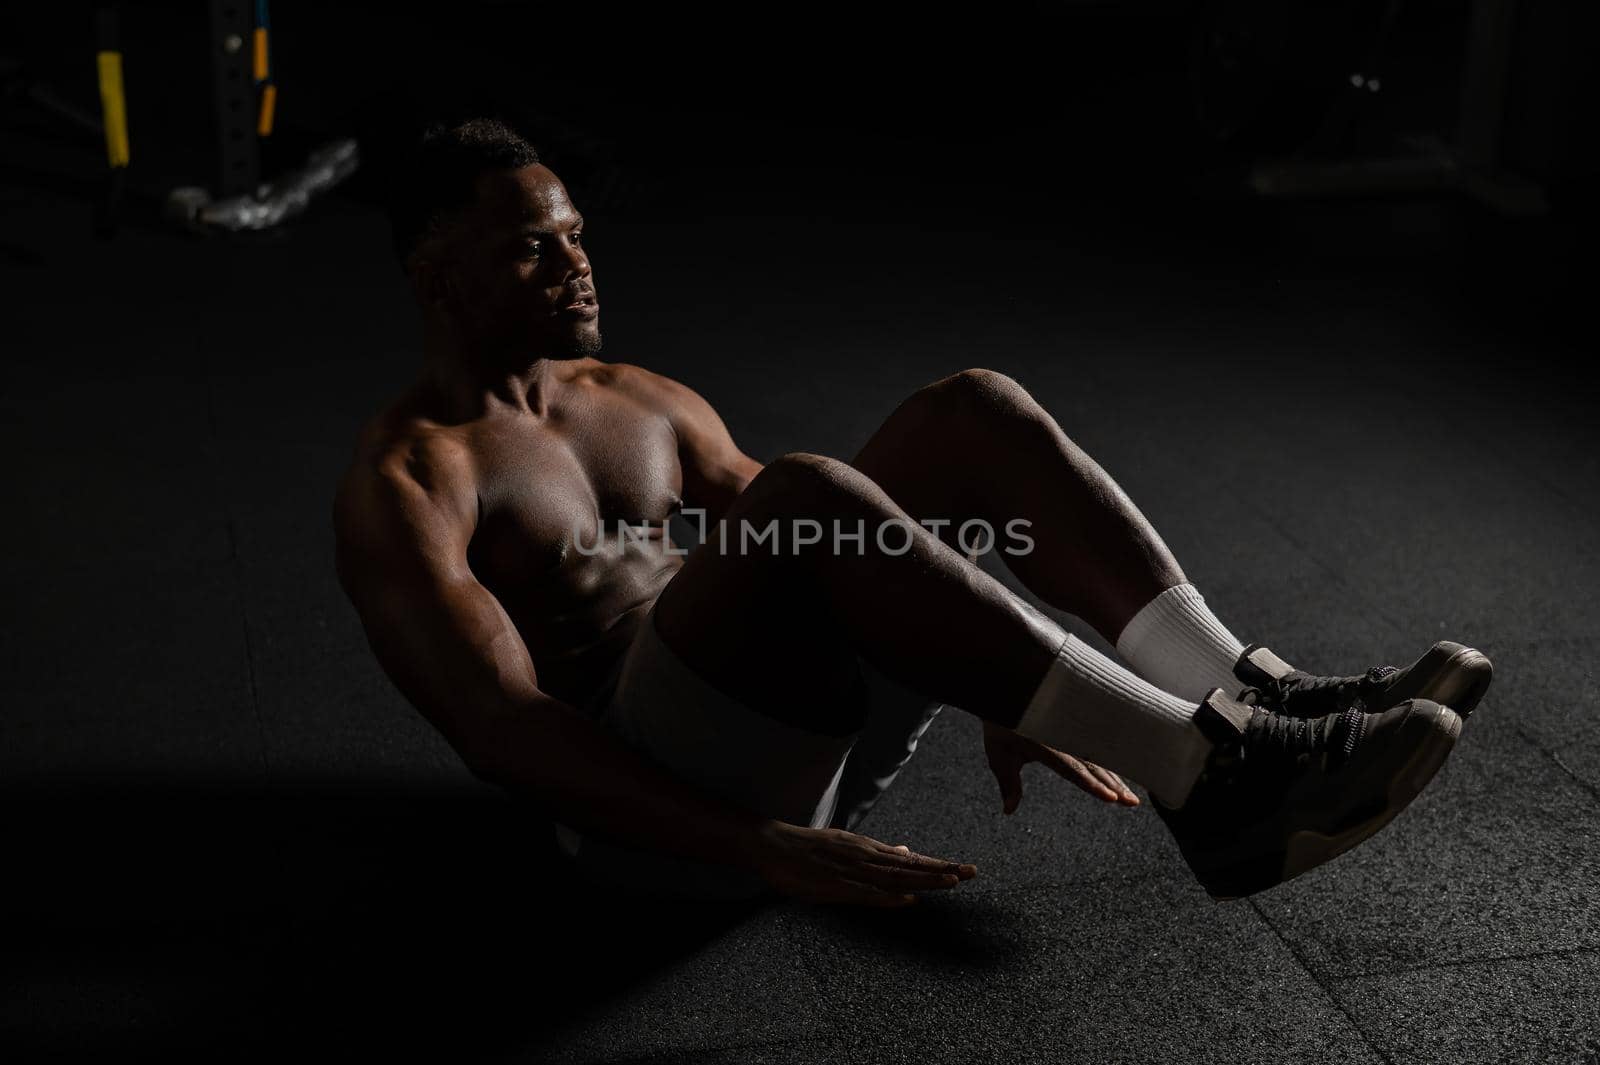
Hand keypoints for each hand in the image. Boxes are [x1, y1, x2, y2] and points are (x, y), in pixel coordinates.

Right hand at [745, 820, 976, 906]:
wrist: (772, 843)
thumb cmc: (808, 849)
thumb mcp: (847, 844)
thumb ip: (879, 852)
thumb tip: (908, 851)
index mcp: (868, 849)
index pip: (910, 859)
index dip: (937, 864)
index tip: (962, 869)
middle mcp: (864, 856)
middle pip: (909, 866)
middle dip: (940, 869)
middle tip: (971, 872)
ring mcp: (850, 869)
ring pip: (893, 877)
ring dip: (922, 879)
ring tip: (950, 881)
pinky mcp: (834, 884)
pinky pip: (865, 893)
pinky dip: (887, 896)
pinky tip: (906, 899)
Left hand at [982, 720, 1139, 812]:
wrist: (1007, 688)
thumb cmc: (1001, 724)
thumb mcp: (999, 754)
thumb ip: (1008, 783)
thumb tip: (1008, 810)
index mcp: (1046, 746)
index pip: (1073, 769)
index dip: (1092, 784)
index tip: (1111, 798)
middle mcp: (1064, 739)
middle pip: (1094, 766)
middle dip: (1114, 786)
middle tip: (1132, 803)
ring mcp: (1072, 733)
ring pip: (1099, 758)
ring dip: (1116, 778)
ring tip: (1132, 798)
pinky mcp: (1076, 729)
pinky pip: (1096, 747)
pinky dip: (1111, 763)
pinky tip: (1123, 777)